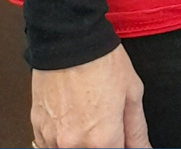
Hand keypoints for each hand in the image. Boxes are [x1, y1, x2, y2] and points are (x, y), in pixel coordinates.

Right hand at [31, 45, 148, 148]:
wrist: (69, 42)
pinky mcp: (37, 130)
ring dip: (82, 140)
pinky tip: (73, 116)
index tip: (122, 137)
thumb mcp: (132, 91)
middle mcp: (74, 144)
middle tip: (106, 118)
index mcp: (101, 138)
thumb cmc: (101, 61)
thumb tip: (143, 148)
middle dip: (102, 142)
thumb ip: (136, 128)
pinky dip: (63, 137)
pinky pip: (52, 144)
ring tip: (89, 113)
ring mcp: (52, 139)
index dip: (122, 145)